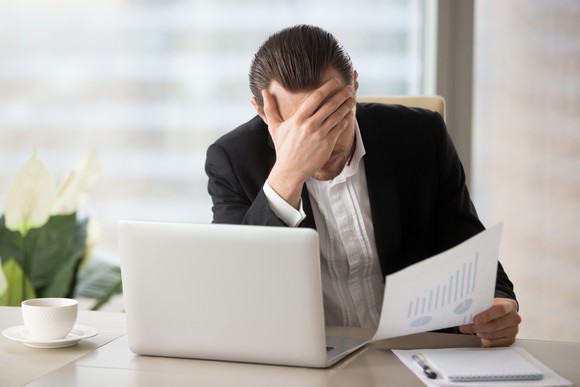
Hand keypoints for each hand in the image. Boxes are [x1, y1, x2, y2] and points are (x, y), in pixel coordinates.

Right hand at [261, 78, 355, 207]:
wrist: (290, 170)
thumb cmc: (283, 147)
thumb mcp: (274, 127)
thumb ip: (269, 108)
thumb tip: (263, 91)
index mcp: (298, 119)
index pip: (316, 97)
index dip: (328, 87)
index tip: (335, 82)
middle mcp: (310, 125)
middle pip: (330, 104)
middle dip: (342, 94)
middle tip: (348, 88)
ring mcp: (320, 135)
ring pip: (338, 116)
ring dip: (347, 105)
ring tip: (352, 99)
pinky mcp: (327, 144)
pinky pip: (340, 128)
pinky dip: (346, 120)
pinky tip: (348, 114)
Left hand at [459, 298, 520, 346]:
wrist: (504, 313)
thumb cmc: (494, 307)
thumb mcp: (489, 301)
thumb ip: (480, 305)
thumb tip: (465, 311)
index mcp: (509, 305)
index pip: (499, 310)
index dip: (487, 315)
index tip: (475, 320)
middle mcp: (514, 318)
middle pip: (495, 326)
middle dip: (477, 327)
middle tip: (464, 327)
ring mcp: (513, 330)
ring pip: (492, 336)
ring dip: (479, 333)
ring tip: (473, 329)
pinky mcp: (510, 340)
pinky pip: (493, 343)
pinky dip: (484, 340)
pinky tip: (481, 334)